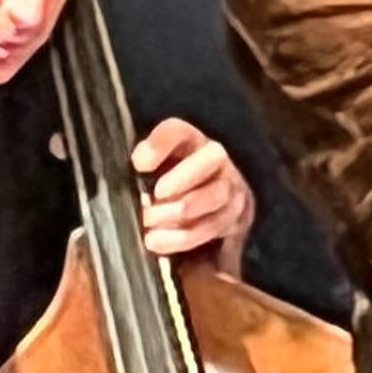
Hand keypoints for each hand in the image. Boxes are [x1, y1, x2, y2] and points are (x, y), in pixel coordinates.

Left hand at [133, 118, 254, 272]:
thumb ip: (142, 166)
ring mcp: (230, 187)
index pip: (178, 131)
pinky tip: (157, 241)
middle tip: (153, 197)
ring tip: (150, 222)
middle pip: (210, 158)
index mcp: (189, 140)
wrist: (206, 203)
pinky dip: (181, 237)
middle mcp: (216, 159)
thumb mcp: (153, 169)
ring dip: (179, 211)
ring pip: (215, 195)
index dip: (159, 145)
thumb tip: (137, 170)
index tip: (138, 164)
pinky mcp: (234, 217)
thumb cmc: (170, 183)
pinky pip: (211, 227)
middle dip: (181, 178)